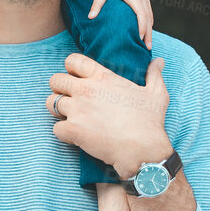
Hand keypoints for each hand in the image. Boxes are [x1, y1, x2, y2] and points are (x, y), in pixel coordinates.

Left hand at [47, 54, 169, 175]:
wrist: (142, 149)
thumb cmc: (150, 122)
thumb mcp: (157, 94)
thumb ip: (154, 75)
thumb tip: (158, 61)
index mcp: (103, 77)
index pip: (73, 61)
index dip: (71, 69)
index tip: (76, 78)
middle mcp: (86, 90)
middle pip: (55, 80)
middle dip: (60, 89)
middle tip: (70, 101)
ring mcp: (78, 109)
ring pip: (50, 103)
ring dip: (58, 111)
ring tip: (70, 118)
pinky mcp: (73, 130)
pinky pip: (55, 129)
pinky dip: (63, 134)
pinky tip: (75, 137)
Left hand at [88, 0, 154, 49]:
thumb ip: (97, 4)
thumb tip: (90, 17)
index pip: (141, 14)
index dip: (142, 27)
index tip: (139, 38)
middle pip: (148, 19)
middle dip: (148, 34)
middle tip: (147, 48)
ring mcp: (145, 0)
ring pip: (151, 18)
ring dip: (150, 31)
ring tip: (147, 45)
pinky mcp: (145, 2)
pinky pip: (150, 15)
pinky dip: (149, 25)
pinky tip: (146, 35)